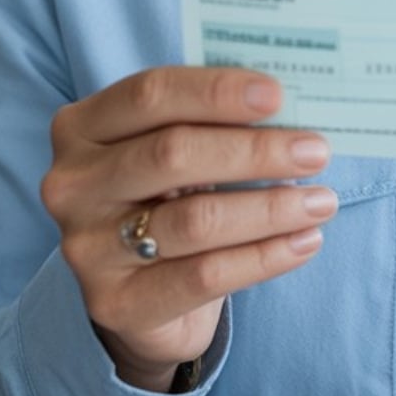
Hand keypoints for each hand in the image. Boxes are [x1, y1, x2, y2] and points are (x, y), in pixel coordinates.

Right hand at [41, 67, 332, 390]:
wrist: (138, 296)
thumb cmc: (165, 201)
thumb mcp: (170, 152)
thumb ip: (209, 123)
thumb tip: (290, 108)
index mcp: (82, 128)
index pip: (150, 94)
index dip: (216, 92)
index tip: (277, 95)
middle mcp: (73, 186)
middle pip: (172, 153)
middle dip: (254, 151)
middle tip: (316, 151)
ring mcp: (87, 248)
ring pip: (195, 220)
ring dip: (271, 208)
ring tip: (322, 201)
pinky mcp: (117, 304)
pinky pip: (204, 276)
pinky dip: (265, 257)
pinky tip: (304, 243)